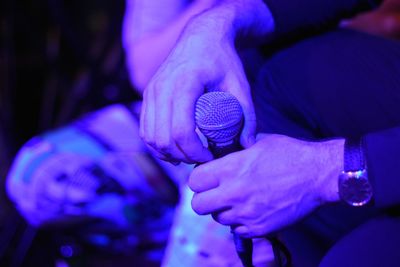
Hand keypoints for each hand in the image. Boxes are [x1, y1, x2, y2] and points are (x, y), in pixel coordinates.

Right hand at [140, 0, 273, 163]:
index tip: (211, 157)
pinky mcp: (148, 94)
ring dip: (167, 153)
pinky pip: (145, 128)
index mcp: (184, 84)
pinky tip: (173, 150)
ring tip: (188, 156)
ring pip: (150, 136)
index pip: (181, 130)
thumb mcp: (240, 84)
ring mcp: (151, 91)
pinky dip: (156, 144)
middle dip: (182, 156)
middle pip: (163, 138)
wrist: (202, 36)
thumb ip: (247, 115)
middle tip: (201, 159)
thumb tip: (247, 145)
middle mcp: (162, 87)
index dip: (195, 151)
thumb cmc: (223, 60)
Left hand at [188, 134, 342, 237]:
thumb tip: (222, 151)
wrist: (318, 175)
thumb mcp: (259, 142)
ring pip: (217, 218)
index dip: (199, 179)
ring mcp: (246, 213)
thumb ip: (236, 148)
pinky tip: (252, 209)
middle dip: (204, 198)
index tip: (207, 177)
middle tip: (216, 192)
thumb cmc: (290, 154)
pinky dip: (241, 222)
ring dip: (224, 210)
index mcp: (231, 168)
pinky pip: (237, 230)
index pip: (194, 181)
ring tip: (239, 200)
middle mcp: (234, 193)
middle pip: (198, 205)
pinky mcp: (259, 228)